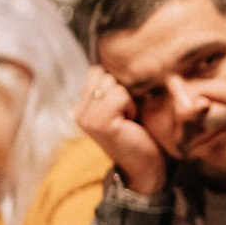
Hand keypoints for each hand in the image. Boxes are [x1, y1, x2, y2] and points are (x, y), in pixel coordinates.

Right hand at [78, 66, 168, 197]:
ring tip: (129, 118)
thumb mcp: (123, 106)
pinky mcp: (100, 122)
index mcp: (83, 105)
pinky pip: (120, 95)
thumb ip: (113, 87)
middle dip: (123, 90)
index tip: (124, 104)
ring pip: (113, 83)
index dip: (116, 82)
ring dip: (128, 99)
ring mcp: (87, 117)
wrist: (146, 167)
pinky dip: (131, 106)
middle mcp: (80, 111)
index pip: (96, 71)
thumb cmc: (141, 133)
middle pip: (103, 74)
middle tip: (127, 114)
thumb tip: (119, 58)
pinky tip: (130, 122)